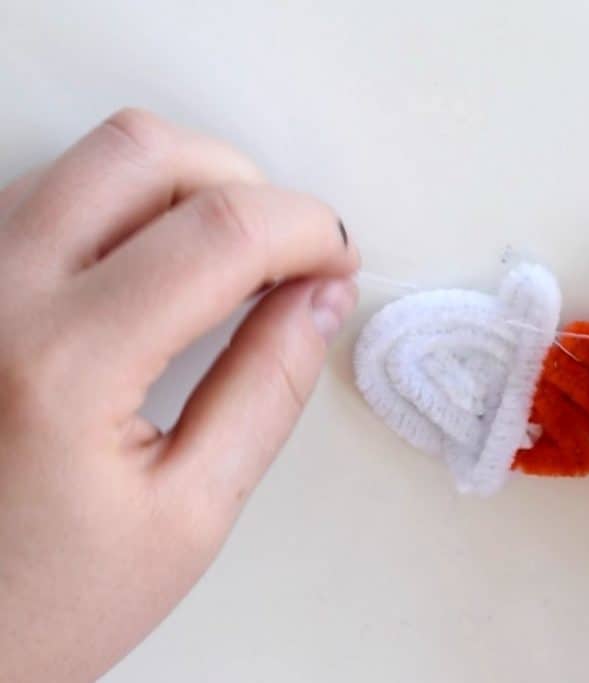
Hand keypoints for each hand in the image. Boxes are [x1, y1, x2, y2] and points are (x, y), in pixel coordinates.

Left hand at [0, 109, 358, 681]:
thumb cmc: (42, 601)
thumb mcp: (190, 513)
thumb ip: (267, 390)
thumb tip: (320, 298)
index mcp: (63, 364)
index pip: (220, 231)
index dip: (306, 228)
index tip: (337, 258)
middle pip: (145, 152)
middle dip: (246, 183)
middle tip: (287, 250)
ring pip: (91, 158)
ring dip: (186, 186)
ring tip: (228, 265)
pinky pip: (46, 192)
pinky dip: (126, 205)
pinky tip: (156, 269)